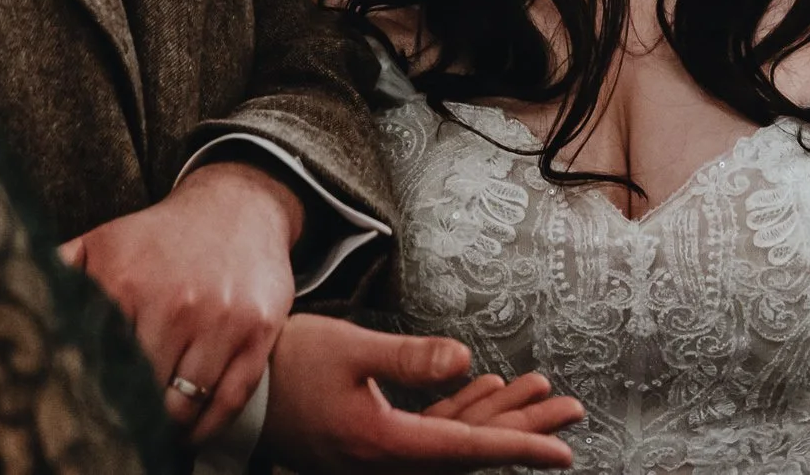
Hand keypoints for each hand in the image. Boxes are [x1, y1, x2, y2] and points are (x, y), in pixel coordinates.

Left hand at [59, 160, 300, 443]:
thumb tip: (4, 298)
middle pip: (141, 392)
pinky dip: (209, 427)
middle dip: (128, 415)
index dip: (89, 398)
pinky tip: (190, 433)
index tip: (83, 415)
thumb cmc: (162, 235)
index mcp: (126, 283)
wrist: (239, 204)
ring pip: (185, 404)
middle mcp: (177, 302)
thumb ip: (57, 272)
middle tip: (117, 430)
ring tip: (152, 435)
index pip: (98, 365)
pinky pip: (231, 399)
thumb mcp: (104, 241)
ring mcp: (222, 318)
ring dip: (167, 428)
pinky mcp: (258, 331)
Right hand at [263, 315, 583, 471]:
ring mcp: (379, 453)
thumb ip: (409, 358)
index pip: (468, 449)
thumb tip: (464, 358)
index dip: (521, 447)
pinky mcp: (372, 439)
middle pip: (471, 447)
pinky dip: (462, 411)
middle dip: (524, 426)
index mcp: (385, 443)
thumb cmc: (289, 366)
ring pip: (455, 439)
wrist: (238, 393)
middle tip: (570, 409)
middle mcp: (386, 459)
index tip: (563, 450)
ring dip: (499, 416)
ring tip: (540, 391)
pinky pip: (430, 432)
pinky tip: (485, 388)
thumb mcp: (351, 350)